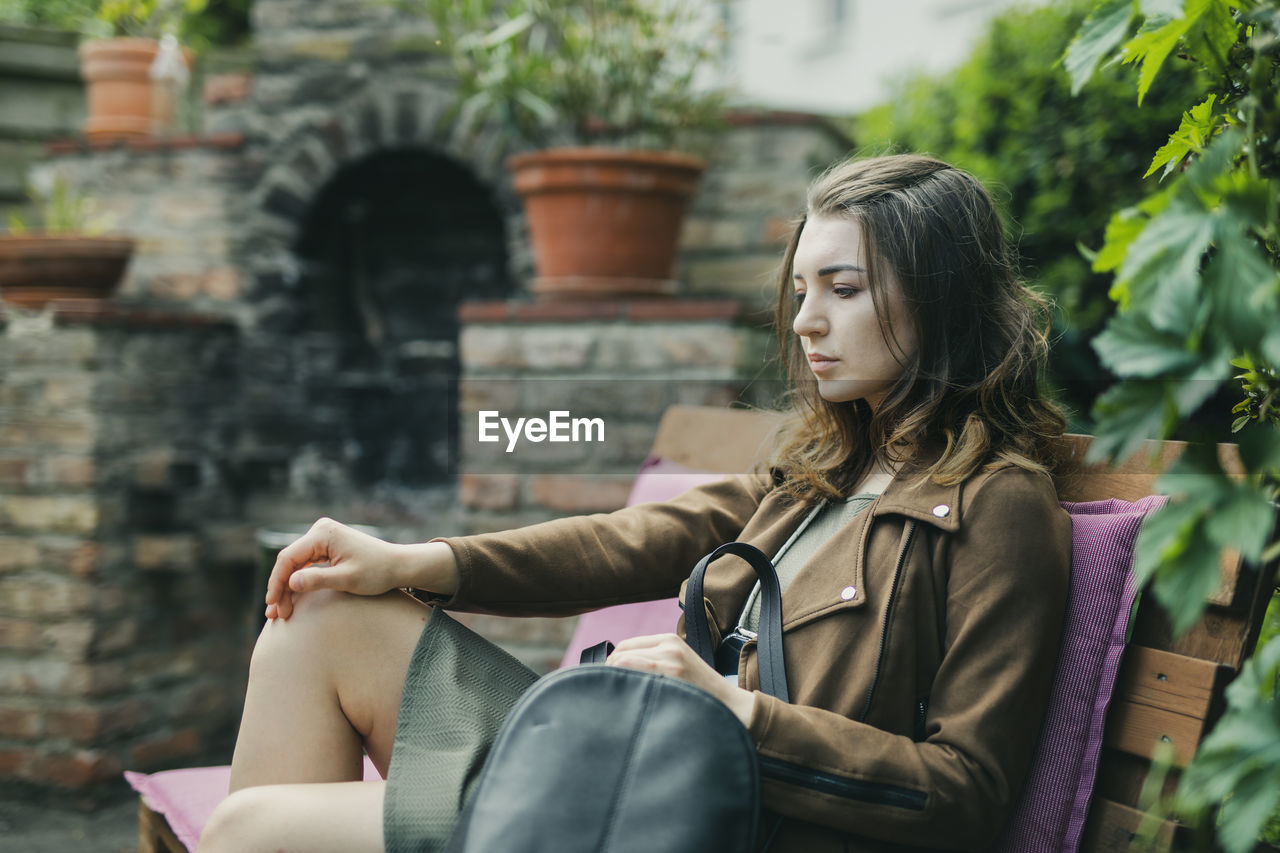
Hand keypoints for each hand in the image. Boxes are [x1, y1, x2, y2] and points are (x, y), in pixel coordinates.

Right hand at [264, 518, 449, 620]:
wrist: (398, 565)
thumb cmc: (377, 572)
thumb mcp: (348, 579)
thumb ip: (319, 580)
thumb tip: (290, 582)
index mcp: (323, 533)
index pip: (289, 558)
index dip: (277, 583)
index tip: (272, 605)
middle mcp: (320, 531)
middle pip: (289, 562)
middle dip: (280, 588)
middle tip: (275, 615)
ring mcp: (322, 538)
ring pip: (295, 565)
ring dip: (287, 588)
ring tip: (279, 613)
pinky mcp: (326, 547)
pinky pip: (305, 565)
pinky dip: (298, 583)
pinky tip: (290, 600)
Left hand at [606, 633, 756, 726]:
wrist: (729, 706)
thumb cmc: (700, 691)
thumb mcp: (679, 664)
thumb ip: (654, 661)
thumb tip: (615, 670)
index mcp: (668, 640)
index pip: (624, 646)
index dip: (611, 664)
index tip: (608, 680)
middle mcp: (667, 646)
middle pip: (620, 654)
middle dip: (609, 672)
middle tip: (609, 692)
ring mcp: (669, 661)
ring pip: (622, 664)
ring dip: (614, 681)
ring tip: (616, 698)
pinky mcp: (671, 677)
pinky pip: (634, 677)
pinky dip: (624, 686)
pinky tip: (627, 701)